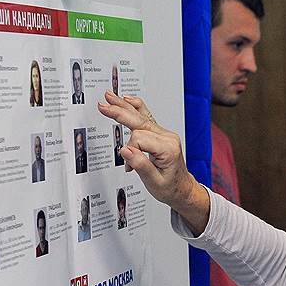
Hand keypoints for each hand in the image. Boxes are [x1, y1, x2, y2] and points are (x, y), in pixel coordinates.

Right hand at [97, 92, 208, 232]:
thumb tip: (126, 150)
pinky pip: (147, 118)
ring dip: (125, 107)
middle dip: (120, 113)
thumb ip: (140, 165)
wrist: (182, 188)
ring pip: (142, 117)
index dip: (130, 150)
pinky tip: (127, 99)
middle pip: (140, 121)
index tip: (129, 165)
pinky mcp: (161, 134)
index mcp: (168, 149)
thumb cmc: (170, 187)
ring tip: (110, 97)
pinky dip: (136, 109)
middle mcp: (168, 138)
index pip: (140, 139)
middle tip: (103, 106)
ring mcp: (165, 134)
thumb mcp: (154, 181)